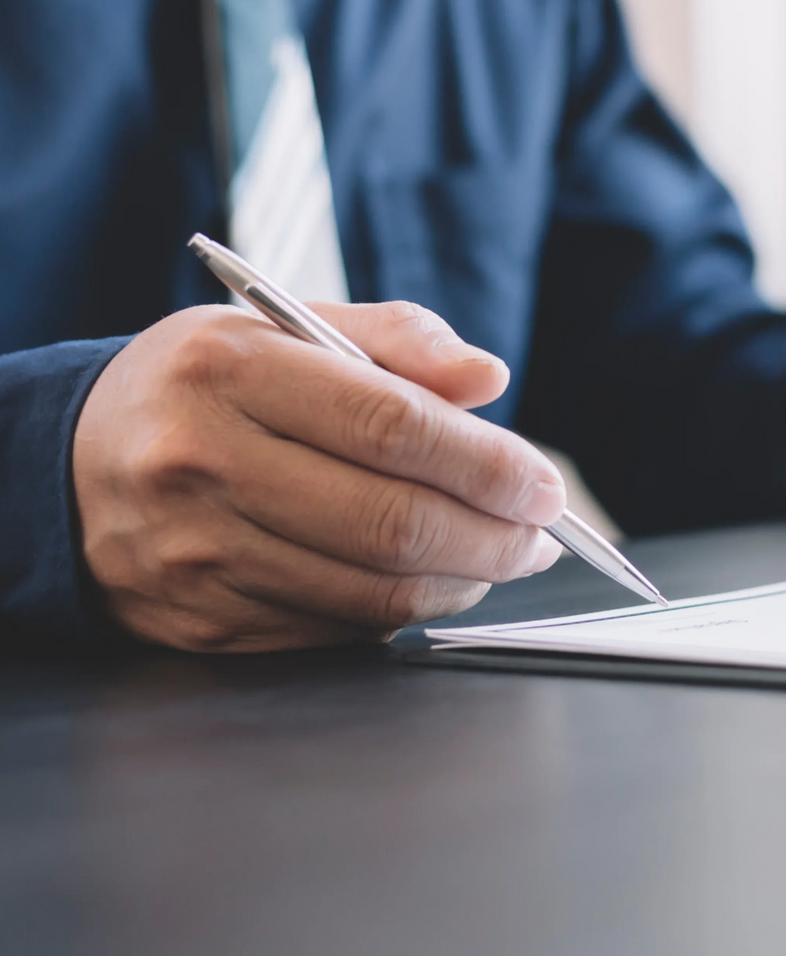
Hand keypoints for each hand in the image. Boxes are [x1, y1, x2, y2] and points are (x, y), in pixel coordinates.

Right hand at [74, 302, 566, 651]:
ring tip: (498, 556)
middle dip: (494, 537)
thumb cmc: (207, 385)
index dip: (489, 465)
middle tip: (540, 535)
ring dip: (461, 583)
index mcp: (231, 370)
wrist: (71, 460)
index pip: (393, 427)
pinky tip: (427, 582)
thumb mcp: (287, 326)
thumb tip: (487, 379)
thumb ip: (397, 340)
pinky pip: (332, 629)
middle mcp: (202, 462)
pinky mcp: (198, 620)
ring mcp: (194, 552)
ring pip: (370, 590)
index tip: (544, 485)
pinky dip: (399, 612)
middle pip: (391, 522)